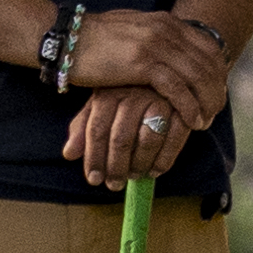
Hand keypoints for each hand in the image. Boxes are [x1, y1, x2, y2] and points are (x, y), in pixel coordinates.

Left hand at [64, 80, 187, 190]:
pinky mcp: (184, 108)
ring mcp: (160, 99)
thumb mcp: (101, 102)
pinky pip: (174, 139)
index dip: (94, 158)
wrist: (168, 68)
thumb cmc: (127, 90)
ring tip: (134, 176)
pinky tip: (155, 171)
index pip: (97, 129)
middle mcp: (134, 94)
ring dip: (140, 165)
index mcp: (109, 92)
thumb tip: (69, 155)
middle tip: (114, 185)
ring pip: (148, 140)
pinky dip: (164, 160)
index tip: (94, 180)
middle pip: (121, 138)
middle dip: (116, 167)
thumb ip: (84, 126)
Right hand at [93, 7, 237, 135]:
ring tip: (206, 121)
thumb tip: (172, 53)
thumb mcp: (134, 33)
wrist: (66, 38)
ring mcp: (155, 44)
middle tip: (215, 111)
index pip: (208, 47)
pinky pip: (177, 88)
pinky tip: (192, 121)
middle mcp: (166, 29)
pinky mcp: (142, 63)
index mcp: (167, 22)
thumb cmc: (95, 41)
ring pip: (198, 76)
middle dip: (216, 90)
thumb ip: (156, 40)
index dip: (218, 72)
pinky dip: (189, 106)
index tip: (217, 92)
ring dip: (207, 102)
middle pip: (208, 62)